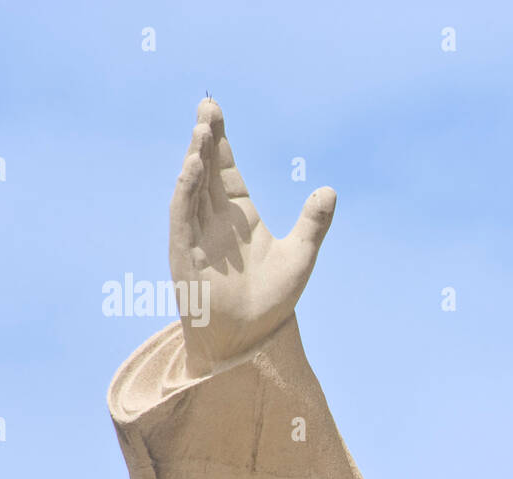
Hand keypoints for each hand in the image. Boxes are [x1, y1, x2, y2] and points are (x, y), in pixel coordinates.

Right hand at [169, 98, 335, 375]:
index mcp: (239, 216)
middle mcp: (214, 220)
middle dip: (205, 139)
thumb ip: (314, 224)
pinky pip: (183, 216)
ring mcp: (197, 234)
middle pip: (206, 170)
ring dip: (195, 159)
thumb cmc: (271, 301)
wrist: (250, 340)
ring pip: (192, 188)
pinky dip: (186, 191)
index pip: (226, 170)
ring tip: (202, 130)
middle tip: (207, 105)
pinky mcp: (185, 253)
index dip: (220, 142)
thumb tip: (330, 190)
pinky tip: (193, 168)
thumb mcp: (300, 257)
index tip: (215, 111)